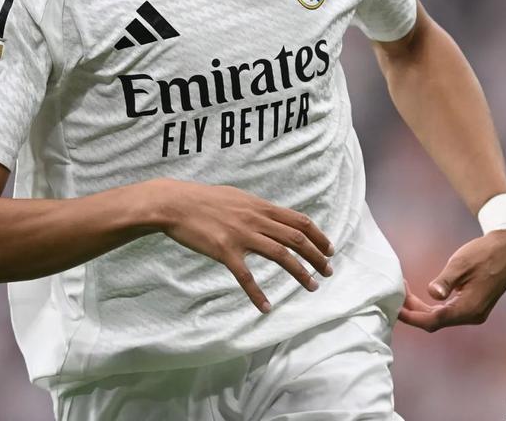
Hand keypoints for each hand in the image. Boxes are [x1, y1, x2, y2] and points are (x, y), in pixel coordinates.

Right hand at [156, 178, 333, 312]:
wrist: (176, 203)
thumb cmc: (203, 199)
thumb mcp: (236, 197)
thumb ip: (256, 208)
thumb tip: (271, 216)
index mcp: (259, 206)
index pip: (298, 220)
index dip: (317, 235)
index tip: (329, 249)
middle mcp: (255, 219)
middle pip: (296, 238)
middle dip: (316, 256)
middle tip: (328, 272)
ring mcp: (241, 235)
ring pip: (280, 255)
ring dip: (300, 273)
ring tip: (312, 286)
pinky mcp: (224, 251)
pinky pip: (246, 276)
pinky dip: (257, 294)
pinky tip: (266, 307)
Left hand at [398, 229, 505, 331]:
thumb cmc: (483, 254)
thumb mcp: (460, 264)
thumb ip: (445, 281)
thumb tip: (433, 295)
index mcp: (469, 309)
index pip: (434, 321)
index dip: (413, 317)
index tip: (396, 309)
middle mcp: (472, 316)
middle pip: (436, 321)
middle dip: (414, 312)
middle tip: (397, 297)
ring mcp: (474, 313)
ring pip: (441, 318)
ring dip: (422, 309)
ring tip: (404, 294)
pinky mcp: (473, 306)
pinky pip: (448, 312)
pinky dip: (433, 306)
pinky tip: (420, 297)